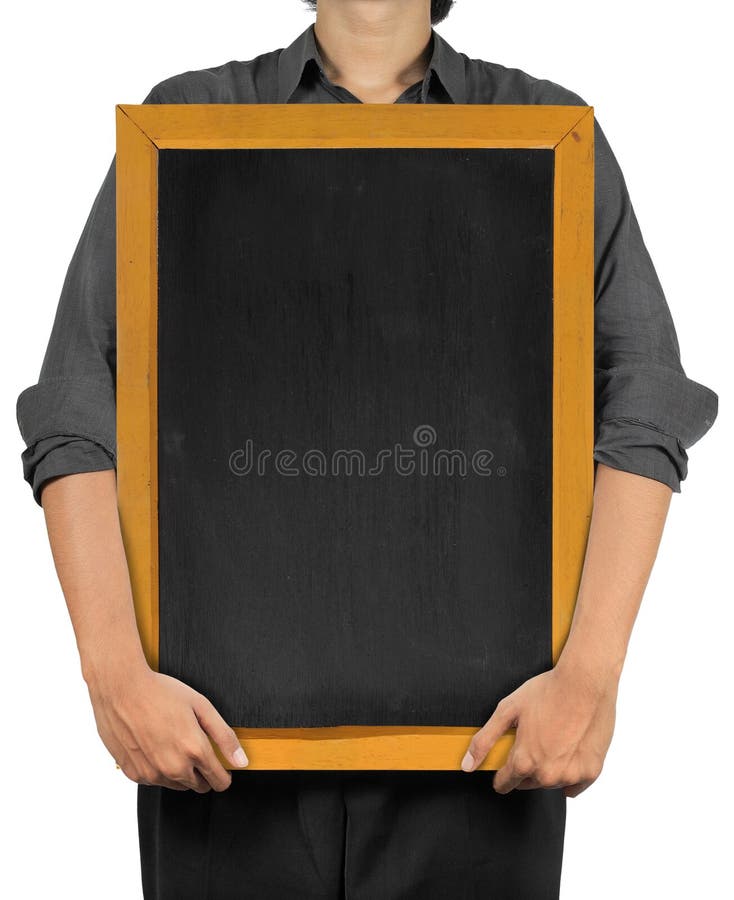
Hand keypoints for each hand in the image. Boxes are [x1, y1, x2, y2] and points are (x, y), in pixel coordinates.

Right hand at [86, 662, 248, 791]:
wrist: (120, 689)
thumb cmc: (160, 692)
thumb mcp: (201, 706)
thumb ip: (224, 736)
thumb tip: (242, 762)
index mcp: (194, 750)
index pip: (219, 781)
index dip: (224, 774)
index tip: (222, 766)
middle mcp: (173, 768)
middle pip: (199, 786)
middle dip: (203, 771)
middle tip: (194, 745)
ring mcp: (152, 774)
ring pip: (177, 785)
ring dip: (181, 771)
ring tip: (172, 741)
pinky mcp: (134, 775)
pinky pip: (155, 780)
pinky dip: (159, 768)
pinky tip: (154, 744)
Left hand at [460, 659, 617, 796]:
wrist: (585, 682)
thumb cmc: (547, 691)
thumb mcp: (507, 710)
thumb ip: (484, 740)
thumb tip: (467, 764)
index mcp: (524, 761)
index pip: (505, 783)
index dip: (501, 775)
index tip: (504, 768)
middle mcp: (547, 774)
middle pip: (527, 783)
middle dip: (525, 767)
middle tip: (532, 740)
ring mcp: (571, 775)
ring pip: (551, 783)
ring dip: (548, 768)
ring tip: (552, 739)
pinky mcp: (591, 772)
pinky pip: (574, 784)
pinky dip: (570, 772)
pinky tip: (569, 749)